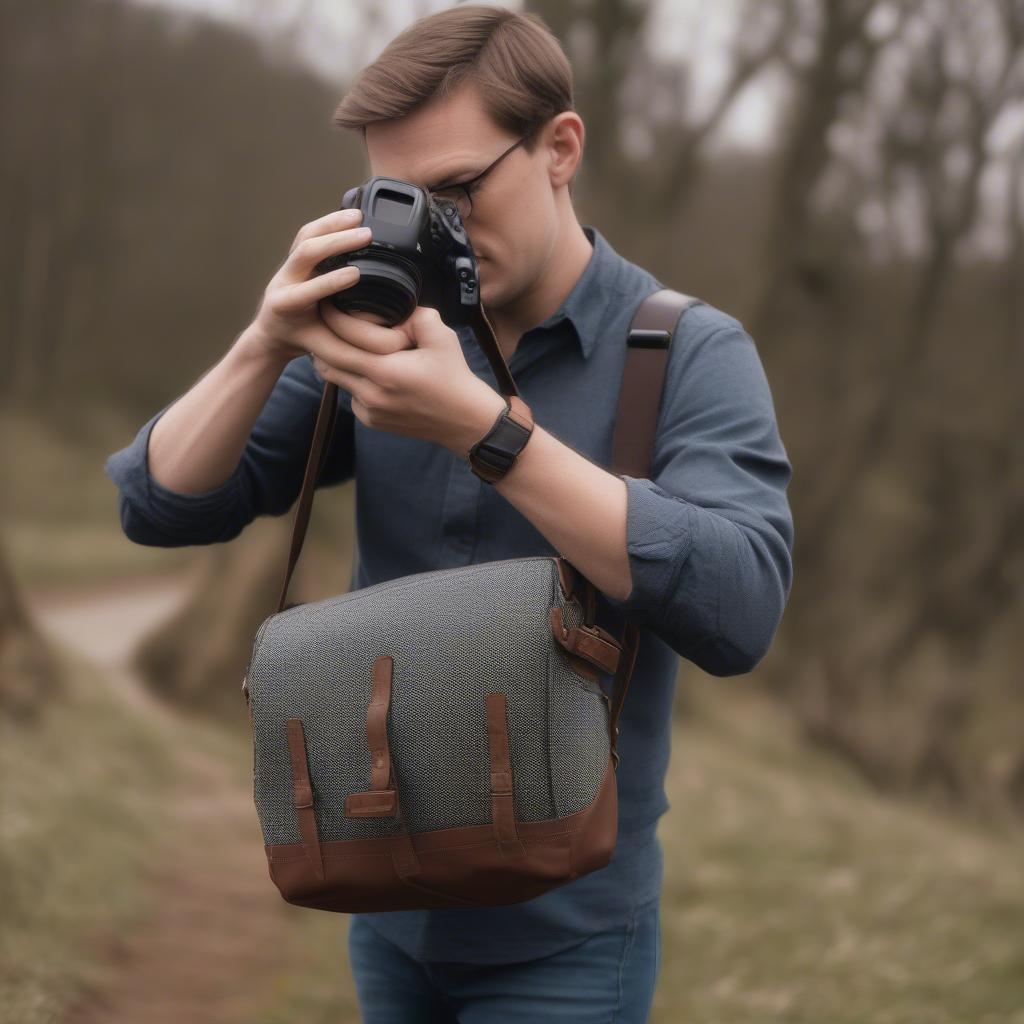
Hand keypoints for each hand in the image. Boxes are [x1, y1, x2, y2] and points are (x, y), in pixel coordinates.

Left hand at [246, 207, 372, 361]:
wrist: (275, 333)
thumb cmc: (303, 341)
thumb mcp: (324, 348)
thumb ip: (346, 341)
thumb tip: (376, 333)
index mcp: (286, 306)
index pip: (308, 289)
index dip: (331, 280)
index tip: (357, 273)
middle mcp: (283, 281)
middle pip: (306, 252)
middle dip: (337, 241)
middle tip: (366, 235)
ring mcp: (287, 266)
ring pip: (305, 236)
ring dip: (333, 223)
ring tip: (359, 216)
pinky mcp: (295, 257)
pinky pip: (308, 233)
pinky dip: (329, 222)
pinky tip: (349, 217)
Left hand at [310, 303, 507, 456]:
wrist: (464, 421)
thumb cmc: (454, 377)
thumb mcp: (442, 337)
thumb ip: (417, 315)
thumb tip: (395, 308)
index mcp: (386, 369)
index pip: (340, 340)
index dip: (329, 319)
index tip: (326, 304)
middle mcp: (371, 393)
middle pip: (326, 361)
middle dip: (319, 339)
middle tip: (320, 321)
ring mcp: (369, 410)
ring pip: (335, 379)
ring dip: (334, 360)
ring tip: (339, 341)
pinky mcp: (371, 421)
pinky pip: (350, 395)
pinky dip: (352, 381)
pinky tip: (367, 371)